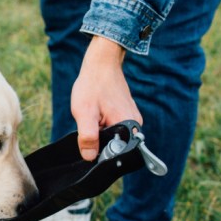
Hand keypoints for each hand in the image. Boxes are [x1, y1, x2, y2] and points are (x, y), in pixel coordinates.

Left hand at [71, 36, 142, 160]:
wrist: (101, 64)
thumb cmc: (93, 85)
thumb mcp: (85, 112)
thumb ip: (88, 137)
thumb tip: (90, 157)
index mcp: (128, 126)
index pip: (117, 154)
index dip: (100, 154)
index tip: (89, 142)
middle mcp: (135, 125)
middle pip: (115, 146)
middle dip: (99, 141)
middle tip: (91, 121)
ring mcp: (132, 119)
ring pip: (113, 137)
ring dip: (100, 131)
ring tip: (94, 114)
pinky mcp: (127, 115)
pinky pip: (114, 128)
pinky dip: (103, 124)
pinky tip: (98, 112)